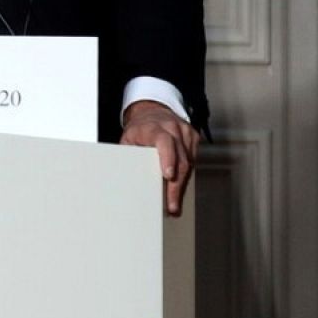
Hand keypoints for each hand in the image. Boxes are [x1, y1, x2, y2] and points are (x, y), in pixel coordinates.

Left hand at [119, 100, 199, 216]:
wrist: (152, 111)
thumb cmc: (139, 129)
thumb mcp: (128, 138)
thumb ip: (128, 156)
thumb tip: (123, 178)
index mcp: (154, 128)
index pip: (164, 142)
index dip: (168, 159)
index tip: (168, 176)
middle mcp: (172, 128)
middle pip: (180, 159)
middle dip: (176, 186)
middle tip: (172, 206)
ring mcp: (185, 132)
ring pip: (189, 163)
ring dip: (182, 184)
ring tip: (174, 202)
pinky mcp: (193, 137)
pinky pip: (193, 160)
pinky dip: (186, 175)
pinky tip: (179, 186)